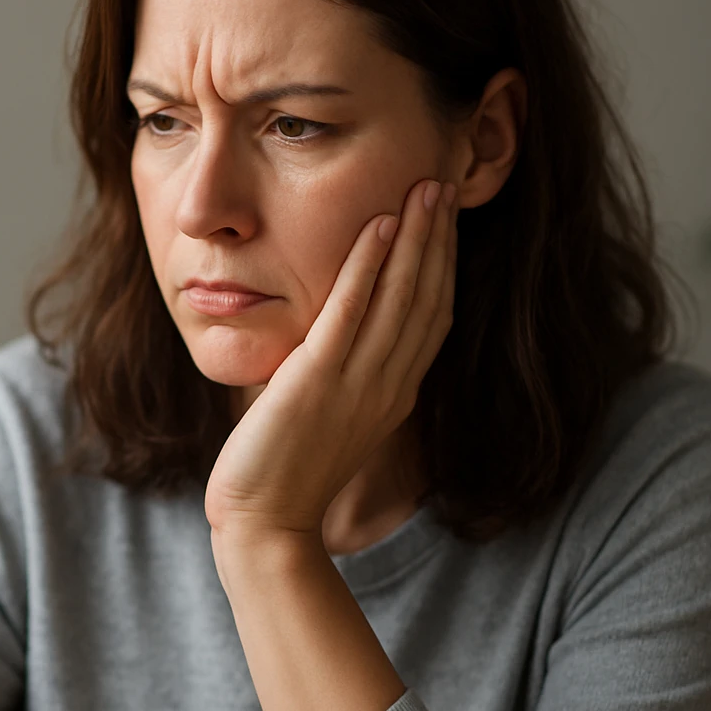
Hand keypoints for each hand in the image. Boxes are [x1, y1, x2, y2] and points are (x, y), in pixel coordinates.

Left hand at [203, 178, 457, 540]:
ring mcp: (357, 384)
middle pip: (428, 299)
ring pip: (401, 298)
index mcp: (393, 395)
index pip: (432, 318)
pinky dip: (368, 267)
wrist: (265, 524)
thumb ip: (344, 379)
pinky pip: (351, 313)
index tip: (445, 223)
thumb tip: (338, 344)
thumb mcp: (329, 419)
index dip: (443, 266)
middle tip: (444, 185)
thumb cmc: (285, 474)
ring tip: (424, 189)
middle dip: (439, 240)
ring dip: (416, 239)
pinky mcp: (318, 381)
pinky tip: (379, 225)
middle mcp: (387, 386)